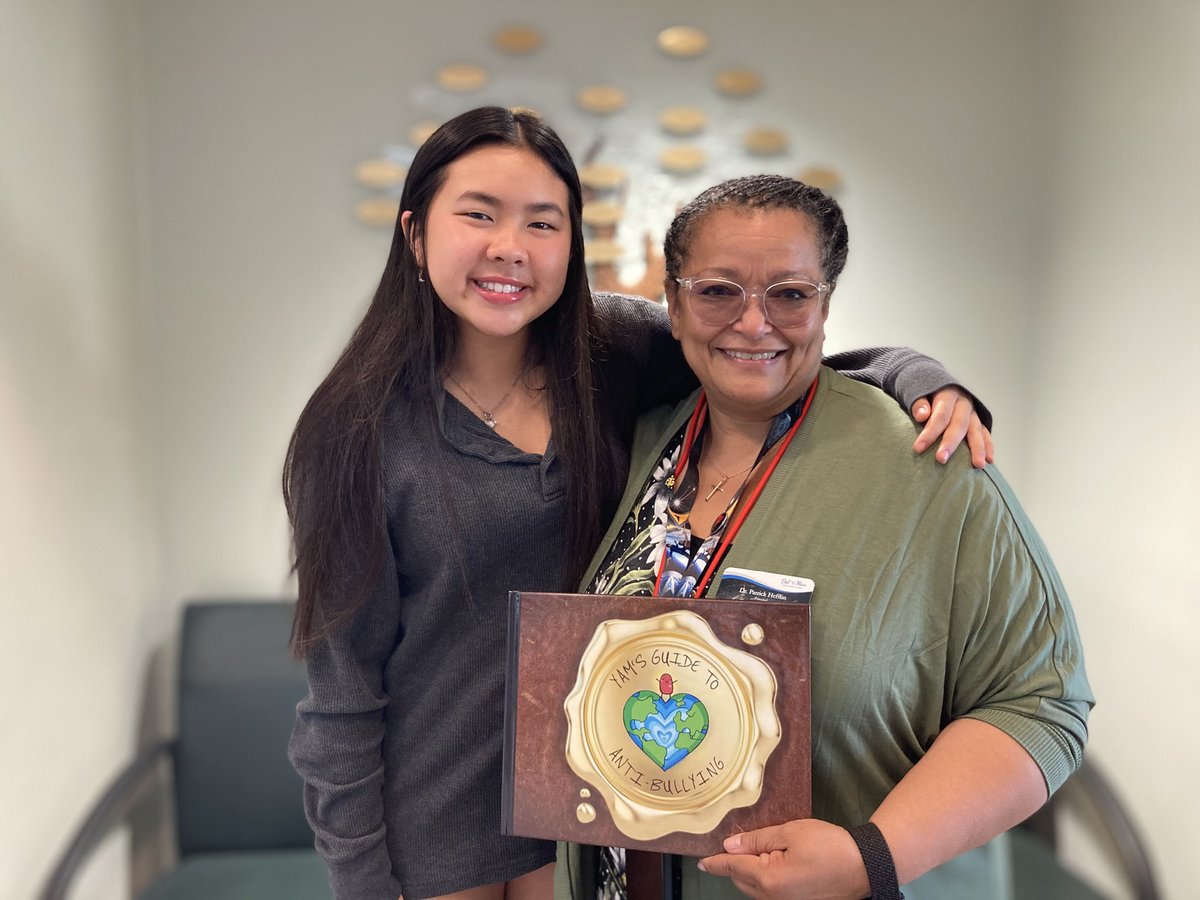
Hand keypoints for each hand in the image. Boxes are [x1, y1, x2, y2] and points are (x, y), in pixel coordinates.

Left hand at [697, 818, 869, 899]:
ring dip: (748, 873)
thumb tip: (730, 846)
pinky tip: (770, 864)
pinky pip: (769, 893)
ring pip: (754, 889)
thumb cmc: (828, 845)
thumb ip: (757, 840)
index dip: (715, 862)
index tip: (701, 861)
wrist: (864, 867)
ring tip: (751, 852)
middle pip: (740, 881)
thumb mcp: (790, 832)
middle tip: (732, 845)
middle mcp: (773, 898)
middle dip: (733, 865)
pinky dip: (762, 879)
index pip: (732, 868)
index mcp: (768, 879)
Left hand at [911, 386, 993, 467]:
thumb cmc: (924, 394)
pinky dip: (988, 447)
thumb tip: (922, 415)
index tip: (918, 449)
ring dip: (978, 448)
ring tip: (978, 465)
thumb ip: (918, 404)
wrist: (939, 385)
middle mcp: (963, 403)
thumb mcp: (916, 392)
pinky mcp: (978, 421)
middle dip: (950, 443)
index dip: (929, 432)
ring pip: (977, 430)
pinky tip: (989, 461)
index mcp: (948, 395)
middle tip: (941, 459)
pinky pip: (985, 433)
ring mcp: (973, 413)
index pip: (940, 415)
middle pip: (959, 424)